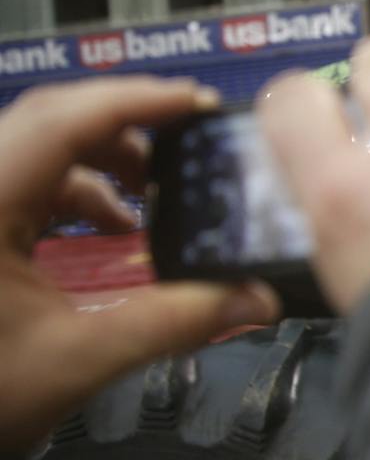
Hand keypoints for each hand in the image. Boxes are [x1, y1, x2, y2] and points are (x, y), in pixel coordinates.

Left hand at [0, 77, 279, 452]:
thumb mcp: (79, 359)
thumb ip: (174, 322)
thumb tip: (255, 298)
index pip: (66, 118)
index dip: (140, 101)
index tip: (202, 106)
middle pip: (49, 119)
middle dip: (126, 126)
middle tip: (189, 142)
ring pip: (32, 146)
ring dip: (98, 160)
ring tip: (151, 198)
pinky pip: (16, 178)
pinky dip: (67, 189)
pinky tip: (107, 227)